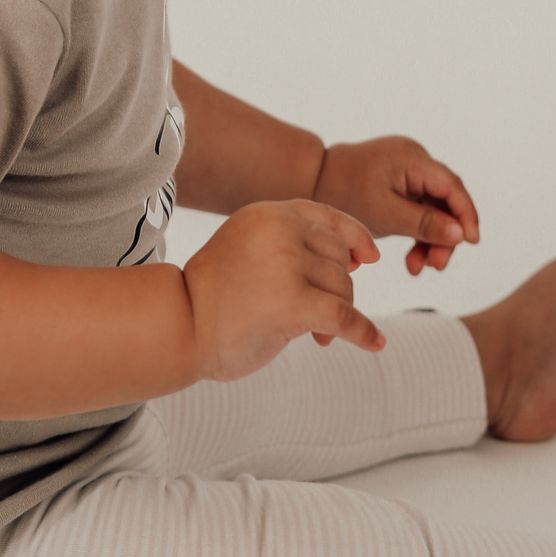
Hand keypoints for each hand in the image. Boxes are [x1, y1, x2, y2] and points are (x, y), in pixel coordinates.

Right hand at [181, 199, 385, 379]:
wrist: (181, 325)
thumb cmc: (216, 295)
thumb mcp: (251, 249)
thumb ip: (294, 245)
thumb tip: (359, 257)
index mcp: (268, 213)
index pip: (326, 216)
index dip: (354, 236)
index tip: (370, 257)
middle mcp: (279, 230)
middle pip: (339, 258)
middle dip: (337, 288)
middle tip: (318, 319)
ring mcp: (286, 263)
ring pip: (342, 288)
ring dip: (336, 315)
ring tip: (311, 334)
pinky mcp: (292, 301)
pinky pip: (344, 317)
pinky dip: (364, 332)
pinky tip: (375, 343)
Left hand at [311, 136, 479, 278]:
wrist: (314, 181)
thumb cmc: (345, 193)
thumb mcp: (385, 213)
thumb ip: (424, 223)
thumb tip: (461, 235)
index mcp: (413, 159)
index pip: (452, 186)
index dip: (466, 214)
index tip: (471, 241)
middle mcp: (416, 161)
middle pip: (446, 201)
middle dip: (445, 235)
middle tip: (437, 265)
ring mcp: (408, 173)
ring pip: (434, 210)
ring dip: (432, 240)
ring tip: (419, 267)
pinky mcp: (401, 186)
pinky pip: (420, 211)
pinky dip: (418, 234)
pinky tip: (413, 259)